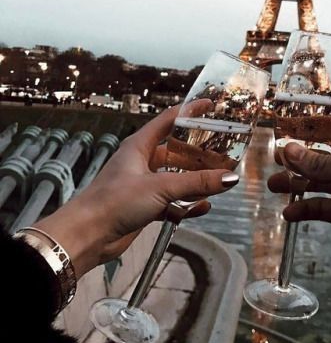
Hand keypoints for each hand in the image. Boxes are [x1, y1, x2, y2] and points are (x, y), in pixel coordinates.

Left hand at [35, 102, 237, 277]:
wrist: (87, 236)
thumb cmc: (116, 201)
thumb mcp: (160, 187)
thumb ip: (197, 183)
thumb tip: (230, 178)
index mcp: (140, 145)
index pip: (169, 120)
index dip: (190, 111)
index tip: (211, 106)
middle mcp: (142, 161)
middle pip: (177, 152)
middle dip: (200, 154)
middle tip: (224, 153)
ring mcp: (144, 185)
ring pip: (177, 178)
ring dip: (196, 181)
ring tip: (219, 181)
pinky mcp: (145, 207)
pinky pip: (173, 202)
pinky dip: (187, 205)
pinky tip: (203, 208)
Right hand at [268, 111, 330, 288]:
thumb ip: (322, 161)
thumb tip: (288, 151)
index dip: (318, 120)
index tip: (290, 122)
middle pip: (326, 150)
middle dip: (301, 152)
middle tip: (276, 156)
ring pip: (320, 180)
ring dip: (297, 181)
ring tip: (274, 185)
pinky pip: (323, 207)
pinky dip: (306, 208)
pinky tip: (289, 213)